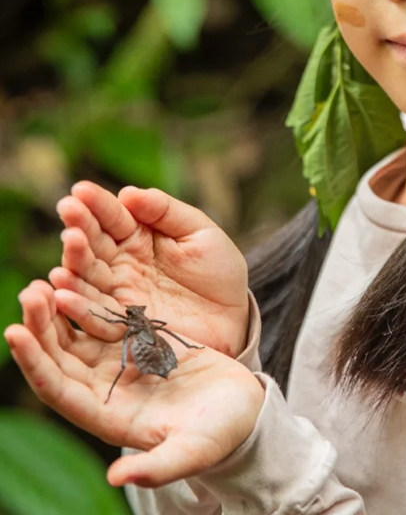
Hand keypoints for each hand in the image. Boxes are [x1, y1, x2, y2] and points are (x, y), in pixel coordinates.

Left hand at [5, 281, 263, 486]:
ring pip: (78, 335)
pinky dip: (92, 299)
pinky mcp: (141, 343)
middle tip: (29, 292)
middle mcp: (105, 390)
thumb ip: (157, 468)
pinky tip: (83, 275)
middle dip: (40, 327)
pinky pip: (108, 318)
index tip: (15, 331)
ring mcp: (121, 365)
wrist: (244, 411)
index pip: (57, 389)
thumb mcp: (192, 452)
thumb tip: (117, 479)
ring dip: (59, 310)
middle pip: (58, 357)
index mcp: (107, 418)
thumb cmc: (219, 436)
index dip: (35, 363)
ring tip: (46, 278)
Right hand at [51, 182, 249, 357]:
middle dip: (80, 225)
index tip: (81, 190)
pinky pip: (96, 313)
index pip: (114, 216)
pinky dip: (78, 302)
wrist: (233, 318)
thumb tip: (128, 192)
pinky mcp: (121, 324)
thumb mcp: (201, 234)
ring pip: (89, 274)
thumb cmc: (219, 271)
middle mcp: (121, 263)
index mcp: (139, 235)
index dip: (98, 203)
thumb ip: (167, 212)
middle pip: (94, 243)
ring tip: (70, 242)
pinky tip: (63, 289)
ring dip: (75, 259)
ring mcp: (118, 293)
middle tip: (68, 208)